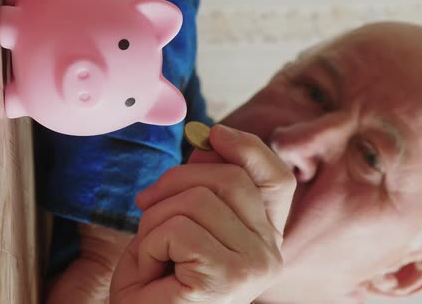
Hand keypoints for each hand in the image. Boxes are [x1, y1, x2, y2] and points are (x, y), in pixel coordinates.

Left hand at [110, 125, 295, 303]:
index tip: (213, 134)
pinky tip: (152, 271)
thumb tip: (206, 142)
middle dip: (173, 183)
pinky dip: (149, 245)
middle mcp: (271, 251)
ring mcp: (254, 265)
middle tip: (145, 207)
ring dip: (155, 221)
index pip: (276, 179)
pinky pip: (178, 228)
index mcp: (264, 238)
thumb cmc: (159, 287)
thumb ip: (200, 187)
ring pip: (198, 199)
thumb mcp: (181, 226)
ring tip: (152, 255)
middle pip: (229, 178)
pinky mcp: (228, 277)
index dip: (248, 147)